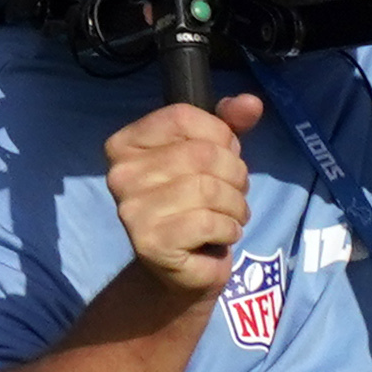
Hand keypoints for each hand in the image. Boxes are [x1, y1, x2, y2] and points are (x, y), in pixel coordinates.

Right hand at [104, 91, 268, 293]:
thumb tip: (251, 102)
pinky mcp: (150, 243)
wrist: (181, 268)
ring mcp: (132, 210)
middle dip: (234, 174)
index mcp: (126, 143)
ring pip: (209, 189)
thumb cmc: (195, 204)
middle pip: (202, 153)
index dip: (219, 134)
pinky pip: (209, 222)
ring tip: (231, 216)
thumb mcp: (213, 156)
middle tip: (233, 192)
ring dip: (236, 205)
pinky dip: (229, 229)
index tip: (223, 155)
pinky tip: (222, 235)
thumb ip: (229, 125)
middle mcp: (121, 173)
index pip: (182, 116)